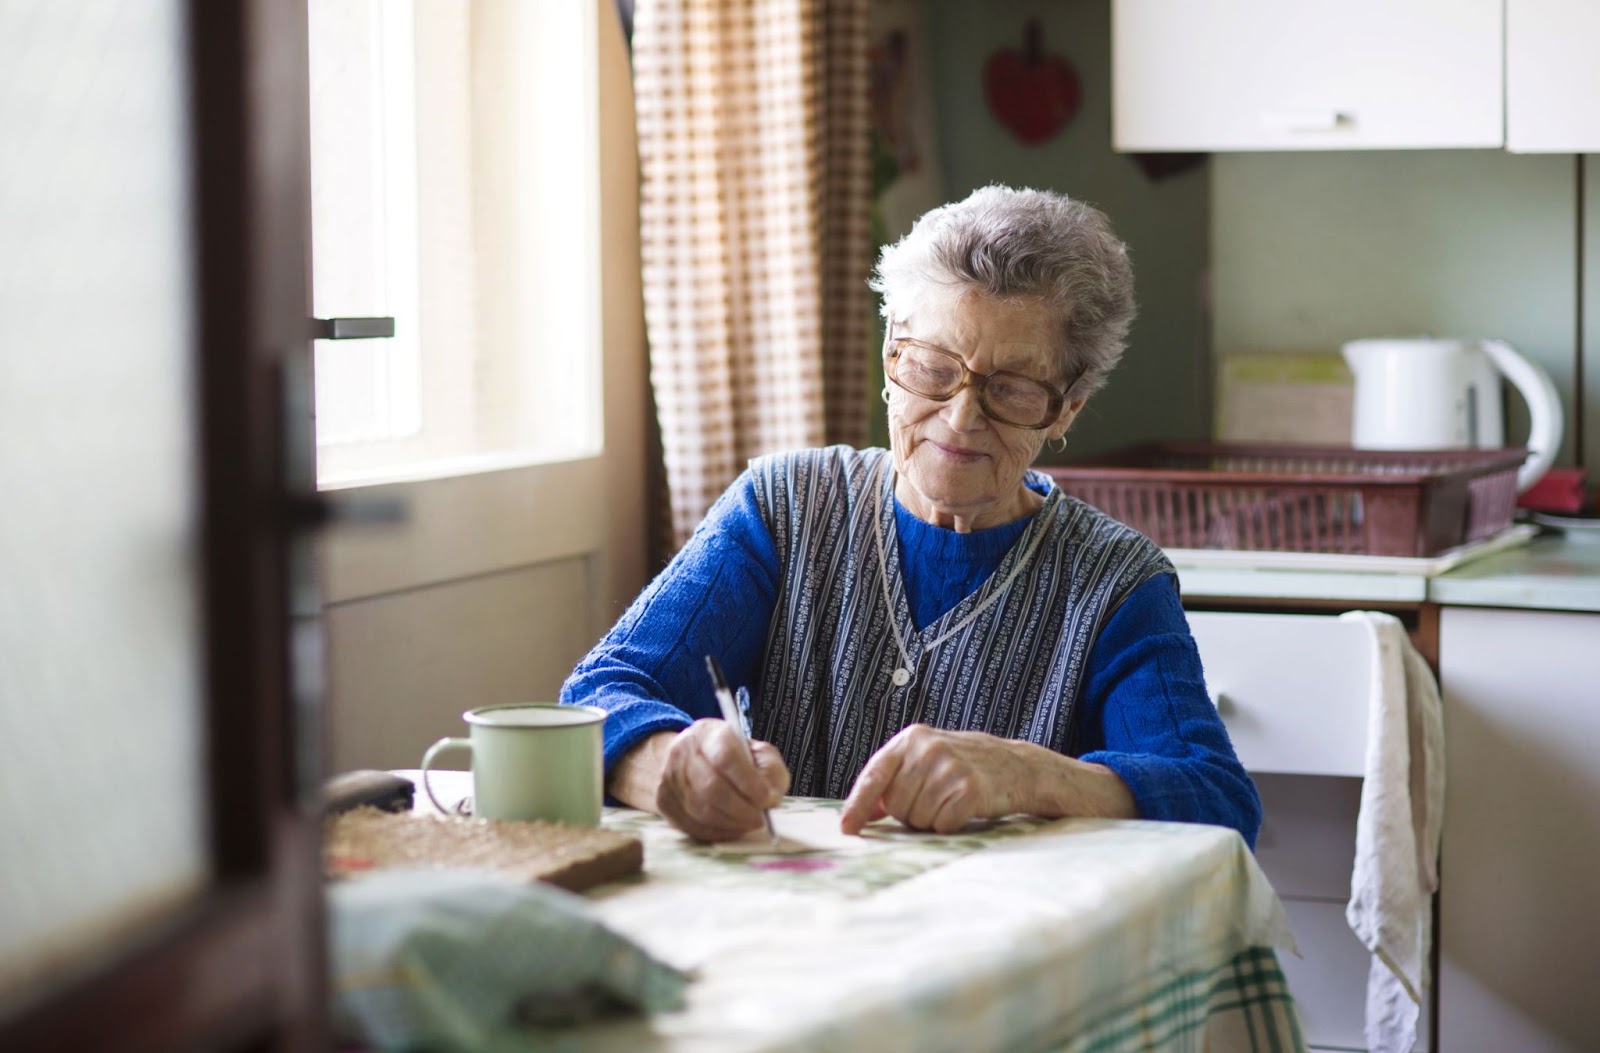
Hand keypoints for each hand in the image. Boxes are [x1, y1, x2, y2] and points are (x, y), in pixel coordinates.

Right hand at [654, 719, 789, 841]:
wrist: (691, 759)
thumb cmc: (733, 758)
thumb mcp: (757, 753)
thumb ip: (771, 772)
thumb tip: (770, 799)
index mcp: (709, 733)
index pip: (726, 757)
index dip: (749, 782)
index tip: (768, 799)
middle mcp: (683, 751)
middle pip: (711, 786)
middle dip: (741, 809)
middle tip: (760, 819)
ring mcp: (669, 777)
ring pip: (701, 809)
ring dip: (731, 823)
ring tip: (748, 823)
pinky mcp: (664, 801)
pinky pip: (691, 825)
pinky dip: (716, 831)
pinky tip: (731, 827)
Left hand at [840, 725, 1023, 834]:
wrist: (1018, 766)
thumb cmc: (965, 766)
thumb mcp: (926, 759)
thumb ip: (893, 779)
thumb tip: (864, 811)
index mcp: (912, 738)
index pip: (874, 776)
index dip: (858, 805)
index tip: (847, 829)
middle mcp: (928, 748)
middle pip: (895, 805)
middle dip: (909, 812)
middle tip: (935, 798)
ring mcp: (950, 767)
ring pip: (918, 818)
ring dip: (931, 819)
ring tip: (950, 801)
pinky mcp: (970, 789)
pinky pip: (943, 825)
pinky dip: (950, 824)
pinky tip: (965, 808)